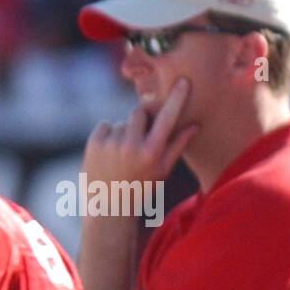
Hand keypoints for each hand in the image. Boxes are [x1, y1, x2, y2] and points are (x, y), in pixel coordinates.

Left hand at [82, 77, 199, 191]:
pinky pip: (106, 125)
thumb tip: (196, 124)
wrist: (107, 207)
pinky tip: (110, 152)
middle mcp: (130, 146)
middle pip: (140, 112)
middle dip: (143, 118)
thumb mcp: (162, 170)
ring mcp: (110, 144)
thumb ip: (178, 145)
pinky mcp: (93, 144)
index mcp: (151, 152)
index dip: (176, 98)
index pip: (167, 118)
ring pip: (123, 122)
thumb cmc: (140, 189)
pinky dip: (109, 133)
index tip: (182, 81)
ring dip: (125, 131)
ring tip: (123, 154)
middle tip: (142, 135)